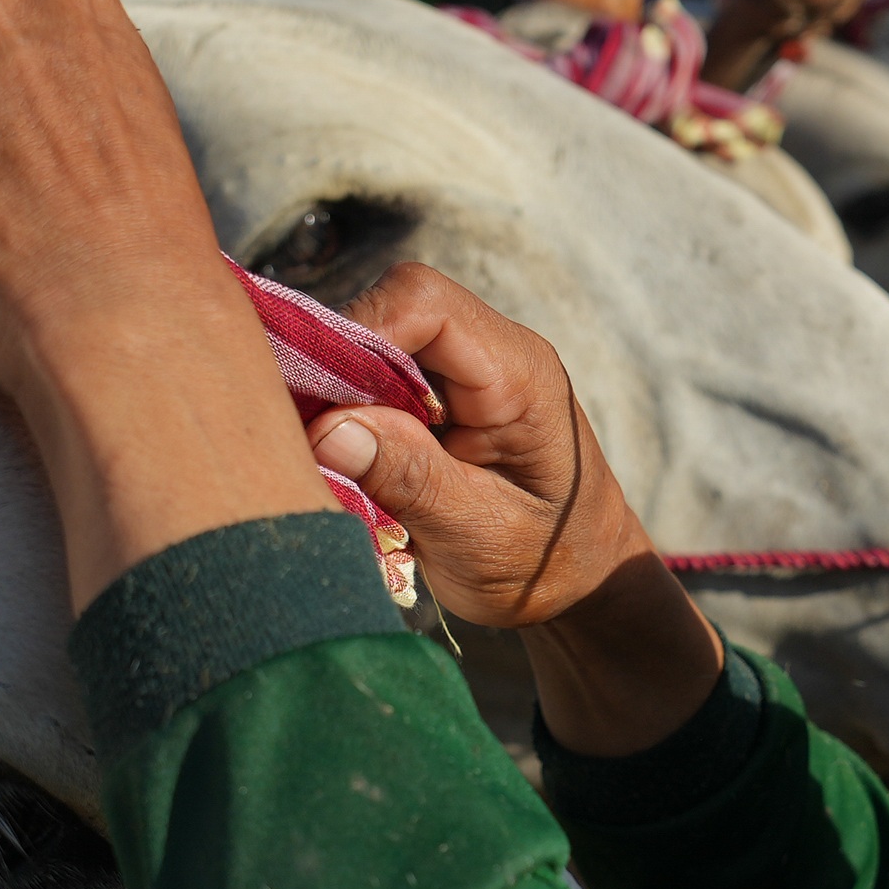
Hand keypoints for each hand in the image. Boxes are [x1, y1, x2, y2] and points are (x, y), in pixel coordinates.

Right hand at [305, 263, 720, 756]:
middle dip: (338, 367)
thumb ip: (410, 478)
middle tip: (308, 439)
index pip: (423, 303)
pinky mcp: (441, 396)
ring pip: (375, 342)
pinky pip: (378, 377)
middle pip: (390, 310)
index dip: (357, 335)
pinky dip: (350, 414)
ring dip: (340, 394)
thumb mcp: (479, 536)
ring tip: (327, 457)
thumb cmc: (546, 564)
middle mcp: (491, 353)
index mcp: (518, 373)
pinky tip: (345, 462)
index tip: (317, 405)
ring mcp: (465, 372)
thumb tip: (326, 430)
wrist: (580, 584)